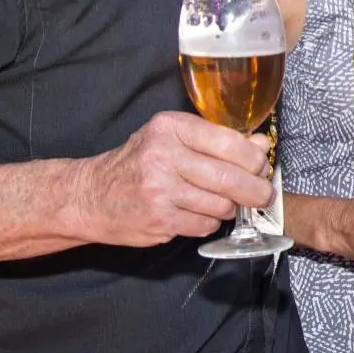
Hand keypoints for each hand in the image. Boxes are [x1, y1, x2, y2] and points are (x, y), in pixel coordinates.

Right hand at [72, 112, 273, 246]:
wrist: (90, 196)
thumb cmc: (137, 163)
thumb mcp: (172, 138)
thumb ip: (217, 140)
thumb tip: (261, 145)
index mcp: (171, 128)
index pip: (229, 142)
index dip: (254, 158)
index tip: (261, 165)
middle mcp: (164, 156)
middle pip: (230, 177)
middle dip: (256, 189)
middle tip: (263, 194)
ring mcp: (160, 191)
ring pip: (221, 205)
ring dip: (229, 207)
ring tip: (218, 201)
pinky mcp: (159, 220)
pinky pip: (205, 225)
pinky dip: (209, 222)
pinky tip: (197, 213)